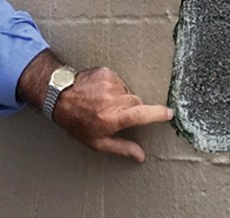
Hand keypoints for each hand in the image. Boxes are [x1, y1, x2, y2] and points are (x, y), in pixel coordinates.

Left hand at [18, 51, 171, 161]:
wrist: (60, 97)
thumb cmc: (78, 123)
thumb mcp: (97, 142)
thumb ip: (122, 148)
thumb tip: (141, 156)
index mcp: (113, 117)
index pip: (142, 114)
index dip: (158, 114)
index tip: (169, 114)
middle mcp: (113, 99)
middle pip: (137, 102)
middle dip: (131, 109)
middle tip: (115, 115)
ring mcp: (110, 83)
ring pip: (128, 91)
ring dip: (121, 98)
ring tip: (104, 103)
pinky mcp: (106, 72)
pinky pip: (119, 81)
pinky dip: (114, 87)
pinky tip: (100, 92)